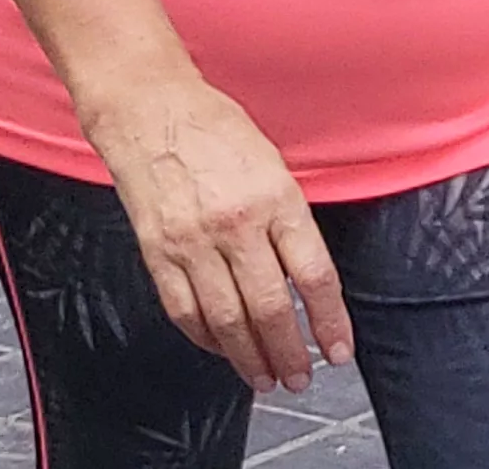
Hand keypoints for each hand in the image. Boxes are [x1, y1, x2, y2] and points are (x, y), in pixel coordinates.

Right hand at [79, 74, 351, 391]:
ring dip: (249, 357)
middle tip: (301, 376)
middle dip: (289, 352)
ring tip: (264, 378)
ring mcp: (192, 242)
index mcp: (276, 199)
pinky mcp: (157, 253)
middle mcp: (236, 225)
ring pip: (226, 320)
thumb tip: (305, 278)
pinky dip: (206, 338)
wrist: (149, 110)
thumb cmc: (217, 130)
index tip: (340, 350)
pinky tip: (222, 349)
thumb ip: (289, 221)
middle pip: (270, 308)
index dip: (329, 320)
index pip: (313, 275)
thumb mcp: (274, 166)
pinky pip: (184, 311)